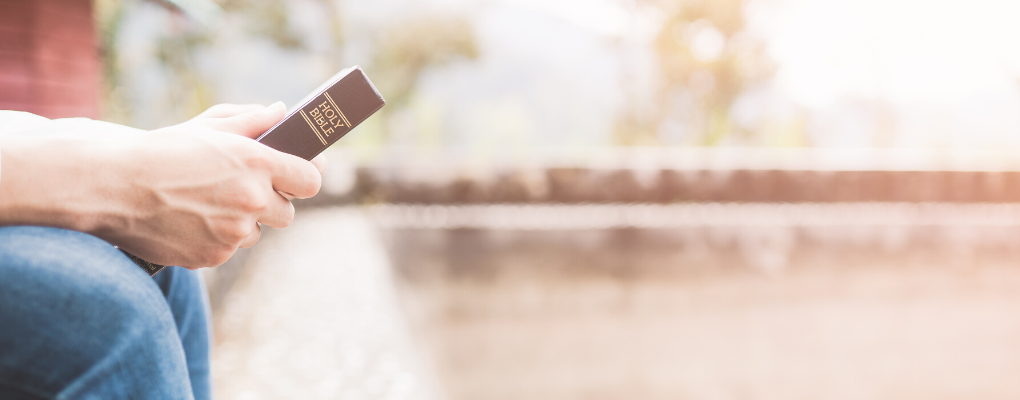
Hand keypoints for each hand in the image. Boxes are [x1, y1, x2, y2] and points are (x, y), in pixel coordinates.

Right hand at [0, 103, 321, 267]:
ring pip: (255, 233)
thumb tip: (281, 112)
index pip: (311, 180)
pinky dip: (215, 238)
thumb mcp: (209, 126)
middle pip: (288, 213)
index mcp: (257, 162)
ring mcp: (233, 232)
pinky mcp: (213, 256)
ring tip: (207, 203)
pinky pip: (227, 249)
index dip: (307, 177)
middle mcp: (252, 200)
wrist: (112, 186)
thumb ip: (252, 120)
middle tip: (247, 191)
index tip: (300, 174)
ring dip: (242, 222)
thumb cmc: (162, 150)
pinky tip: (190, 220)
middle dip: (272, 203)